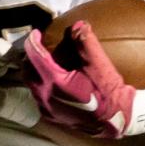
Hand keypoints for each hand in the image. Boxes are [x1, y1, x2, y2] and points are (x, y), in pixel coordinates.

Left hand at [23, 22, 136, 138]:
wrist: (116, 120)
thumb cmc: (109, 92)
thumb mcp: (100, 64)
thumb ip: (87, 43)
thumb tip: (79, 25)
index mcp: (55, 81)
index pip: (35, 56)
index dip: (33, 41)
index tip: (36, 32)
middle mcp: (46, 96)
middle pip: (28, 71)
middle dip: (31, 57)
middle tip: (40, 47)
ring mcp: (48, 109)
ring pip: (32, 85)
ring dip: (36, 72)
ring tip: (46, 63)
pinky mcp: (52, 117)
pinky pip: (40, 97)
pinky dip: (42, 86)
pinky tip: (53, 81)